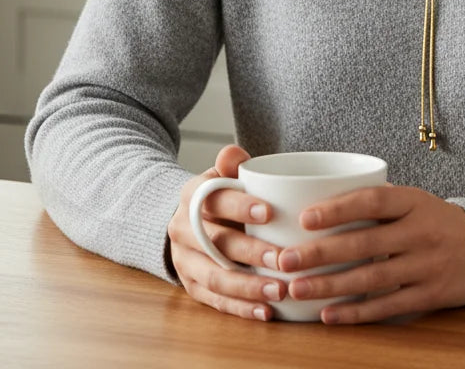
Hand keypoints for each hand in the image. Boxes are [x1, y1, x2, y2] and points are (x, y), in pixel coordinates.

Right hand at [166, 144, 287, 320]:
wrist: (189, 219)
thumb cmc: (221, 194)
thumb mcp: (223, 174)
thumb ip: (231, 163)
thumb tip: (234, 154)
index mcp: (191, 195)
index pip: (213, 199)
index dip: (240, 206)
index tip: (270, 212)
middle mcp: (182, 229)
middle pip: (215, 243)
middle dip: (250, 252)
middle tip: (282, 258)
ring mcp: (184, 261)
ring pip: (215, 277)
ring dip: (248, 286)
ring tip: (280, 290)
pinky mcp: (191, 286)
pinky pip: (215, 301)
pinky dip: (241, 308)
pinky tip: (266, 311)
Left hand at [276, 185, 464, 324]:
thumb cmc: (433, 220)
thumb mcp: (413, 200)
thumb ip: (376, 202)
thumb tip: (318, 201)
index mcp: (413, 201)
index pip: (373, 201)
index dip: (338, 208)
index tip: (304, 217)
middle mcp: (420, 232)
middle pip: (365, 242)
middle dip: (321, 253)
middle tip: (285, 259)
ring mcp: (426, 265)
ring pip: (372, 278)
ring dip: (330, 285)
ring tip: (296, 289)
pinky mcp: (429, 295)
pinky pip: (387, 306)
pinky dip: (356, 312)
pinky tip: (328, 314)